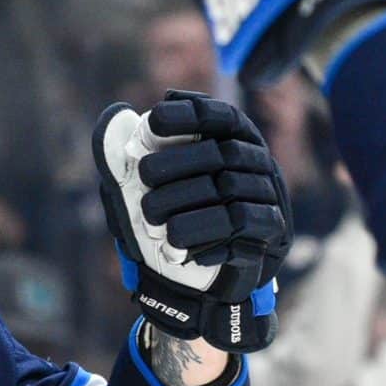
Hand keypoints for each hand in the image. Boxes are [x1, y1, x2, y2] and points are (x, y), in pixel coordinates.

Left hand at [95, 91, 289, 352]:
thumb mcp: (161, 178)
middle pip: (221, 153)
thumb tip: (116, 115)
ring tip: (150, 218)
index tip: (153, 121)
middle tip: (141, 175)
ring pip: (229, 191)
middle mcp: (257, 163)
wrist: (218, 270)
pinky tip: (177, 242)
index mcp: (236, 139)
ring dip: (184, 204)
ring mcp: (267, 195)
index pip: (220, 116)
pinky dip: (206, 235)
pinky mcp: (269, 231)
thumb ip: (140, 147)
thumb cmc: (185, 211)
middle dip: (175, 163)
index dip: (189, 115)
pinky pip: (242, 226)